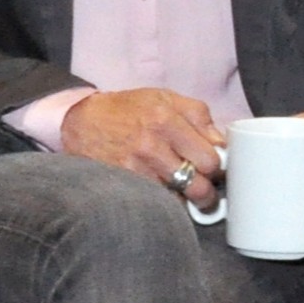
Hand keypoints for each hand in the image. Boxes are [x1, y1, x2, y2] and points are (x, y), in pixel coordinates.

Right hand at [56, 86, 231, 210]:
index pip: (209, 158)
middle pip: (197, 185)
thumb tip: (222, 144)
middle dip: (207, 190)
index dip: (218, 167)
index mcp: (166, 119)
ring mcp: (135, 169)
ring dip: (185, 200)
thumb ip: (199, 116)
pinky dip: (165, 203)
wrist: (81, 122)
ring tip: (185, 191)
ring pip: (178, 201)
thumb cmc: (128, 110)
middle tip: (205, 187)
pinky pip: (157, 204)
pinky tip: (165, 194)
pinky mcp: (123, 184)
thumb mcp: (165, 98)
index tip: (215, 168)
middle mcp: (151, 146)